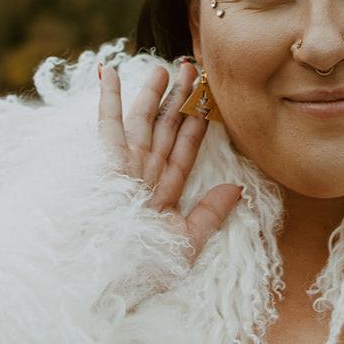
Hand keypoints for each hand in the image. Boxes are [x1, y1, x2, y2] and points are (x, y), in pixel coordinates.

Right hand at [97, 61, 240, 261]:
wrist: (109, 277)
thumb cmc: (145, 265)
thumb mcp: (188, 241)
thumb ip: (211, 213)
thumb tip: (238, 188)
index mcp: (166, 190)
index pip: (186, 147)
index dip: (198, 121)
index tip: (210, 99)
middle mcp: (147, 173)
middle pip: (167, 127)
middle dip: (180, 99)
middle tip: (191, 68)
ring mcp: (126, 165)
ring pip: (144, 119)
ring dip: (153, 93)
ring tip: (165, 67)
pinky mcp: (105, 161)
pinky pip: (108, 123)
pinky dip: (109, 98)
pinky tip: (110, 73)